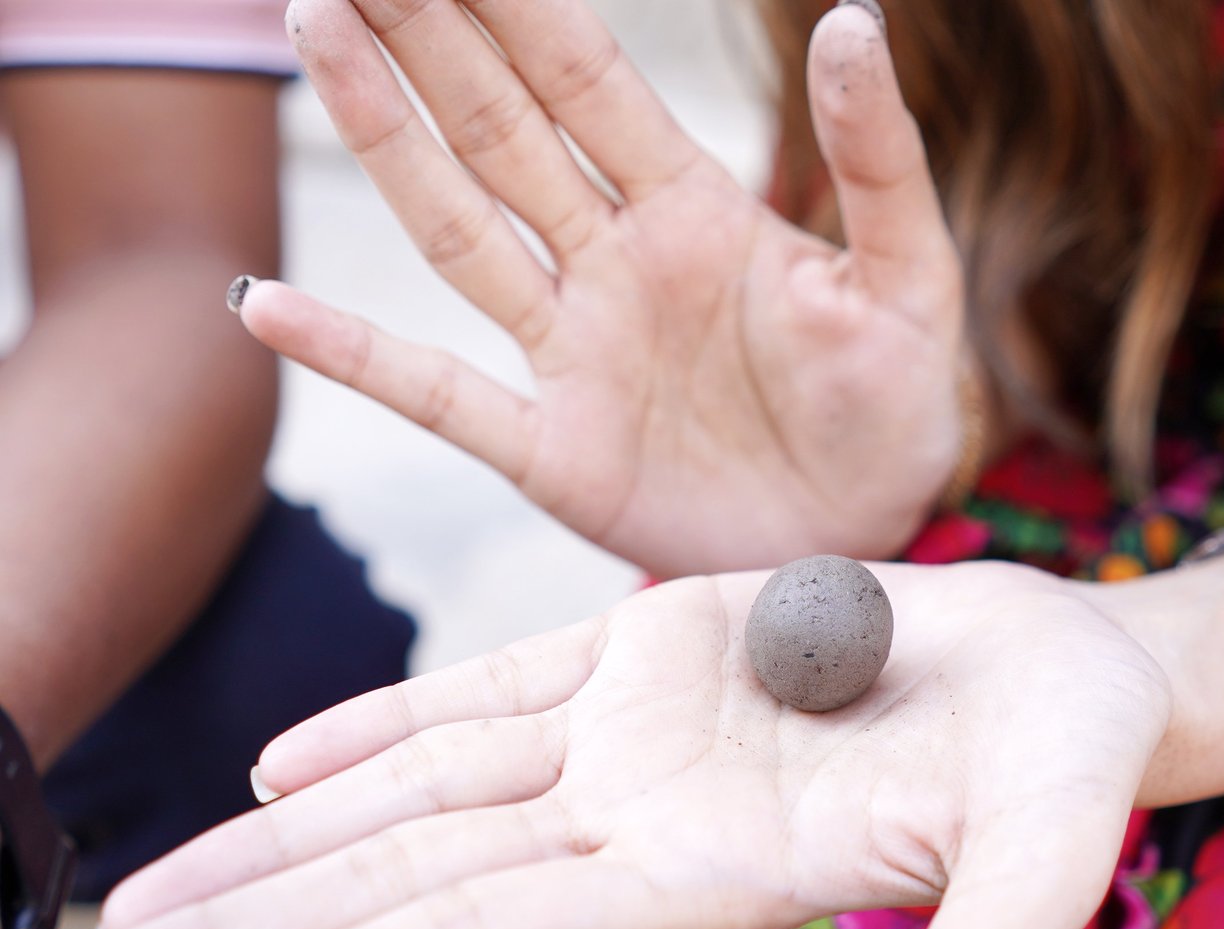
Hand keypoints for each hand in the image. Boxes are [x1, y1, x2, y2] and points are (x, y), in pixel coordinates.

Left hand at [82, 563, 1171, 928]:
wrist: (1064, 667)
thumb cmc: (1072, 754)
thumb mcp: (1045, 846)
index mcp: (716, 874)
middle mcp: (645, 818)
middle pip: (419, 882)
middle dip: (268, 928)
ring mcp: (634, 733)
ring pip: (425, 791)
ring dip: (289, 843)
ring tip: (150, 896)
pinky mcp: (648, 648)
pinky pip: (488, 695)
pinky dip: (382, 727)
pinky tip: (283, 767)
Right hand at [237, 0, 970, 575]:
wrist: (860, 535)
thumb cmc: (891, 406)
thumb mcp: (909, 279)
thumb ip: (877, 158)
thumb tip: (855, 16)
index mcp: (694, 209)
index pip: (587, 80)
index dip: (517, 4)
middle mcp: (614, 264)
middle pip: (500, 130)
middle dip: (429, 37)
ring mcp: (573, 353)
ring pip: (457, 229)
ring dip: (386, 141)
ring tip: (318, 40)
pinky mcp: (552, 451)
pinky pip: (436, 393)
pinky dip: (354, 355)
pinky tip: (268, 307)